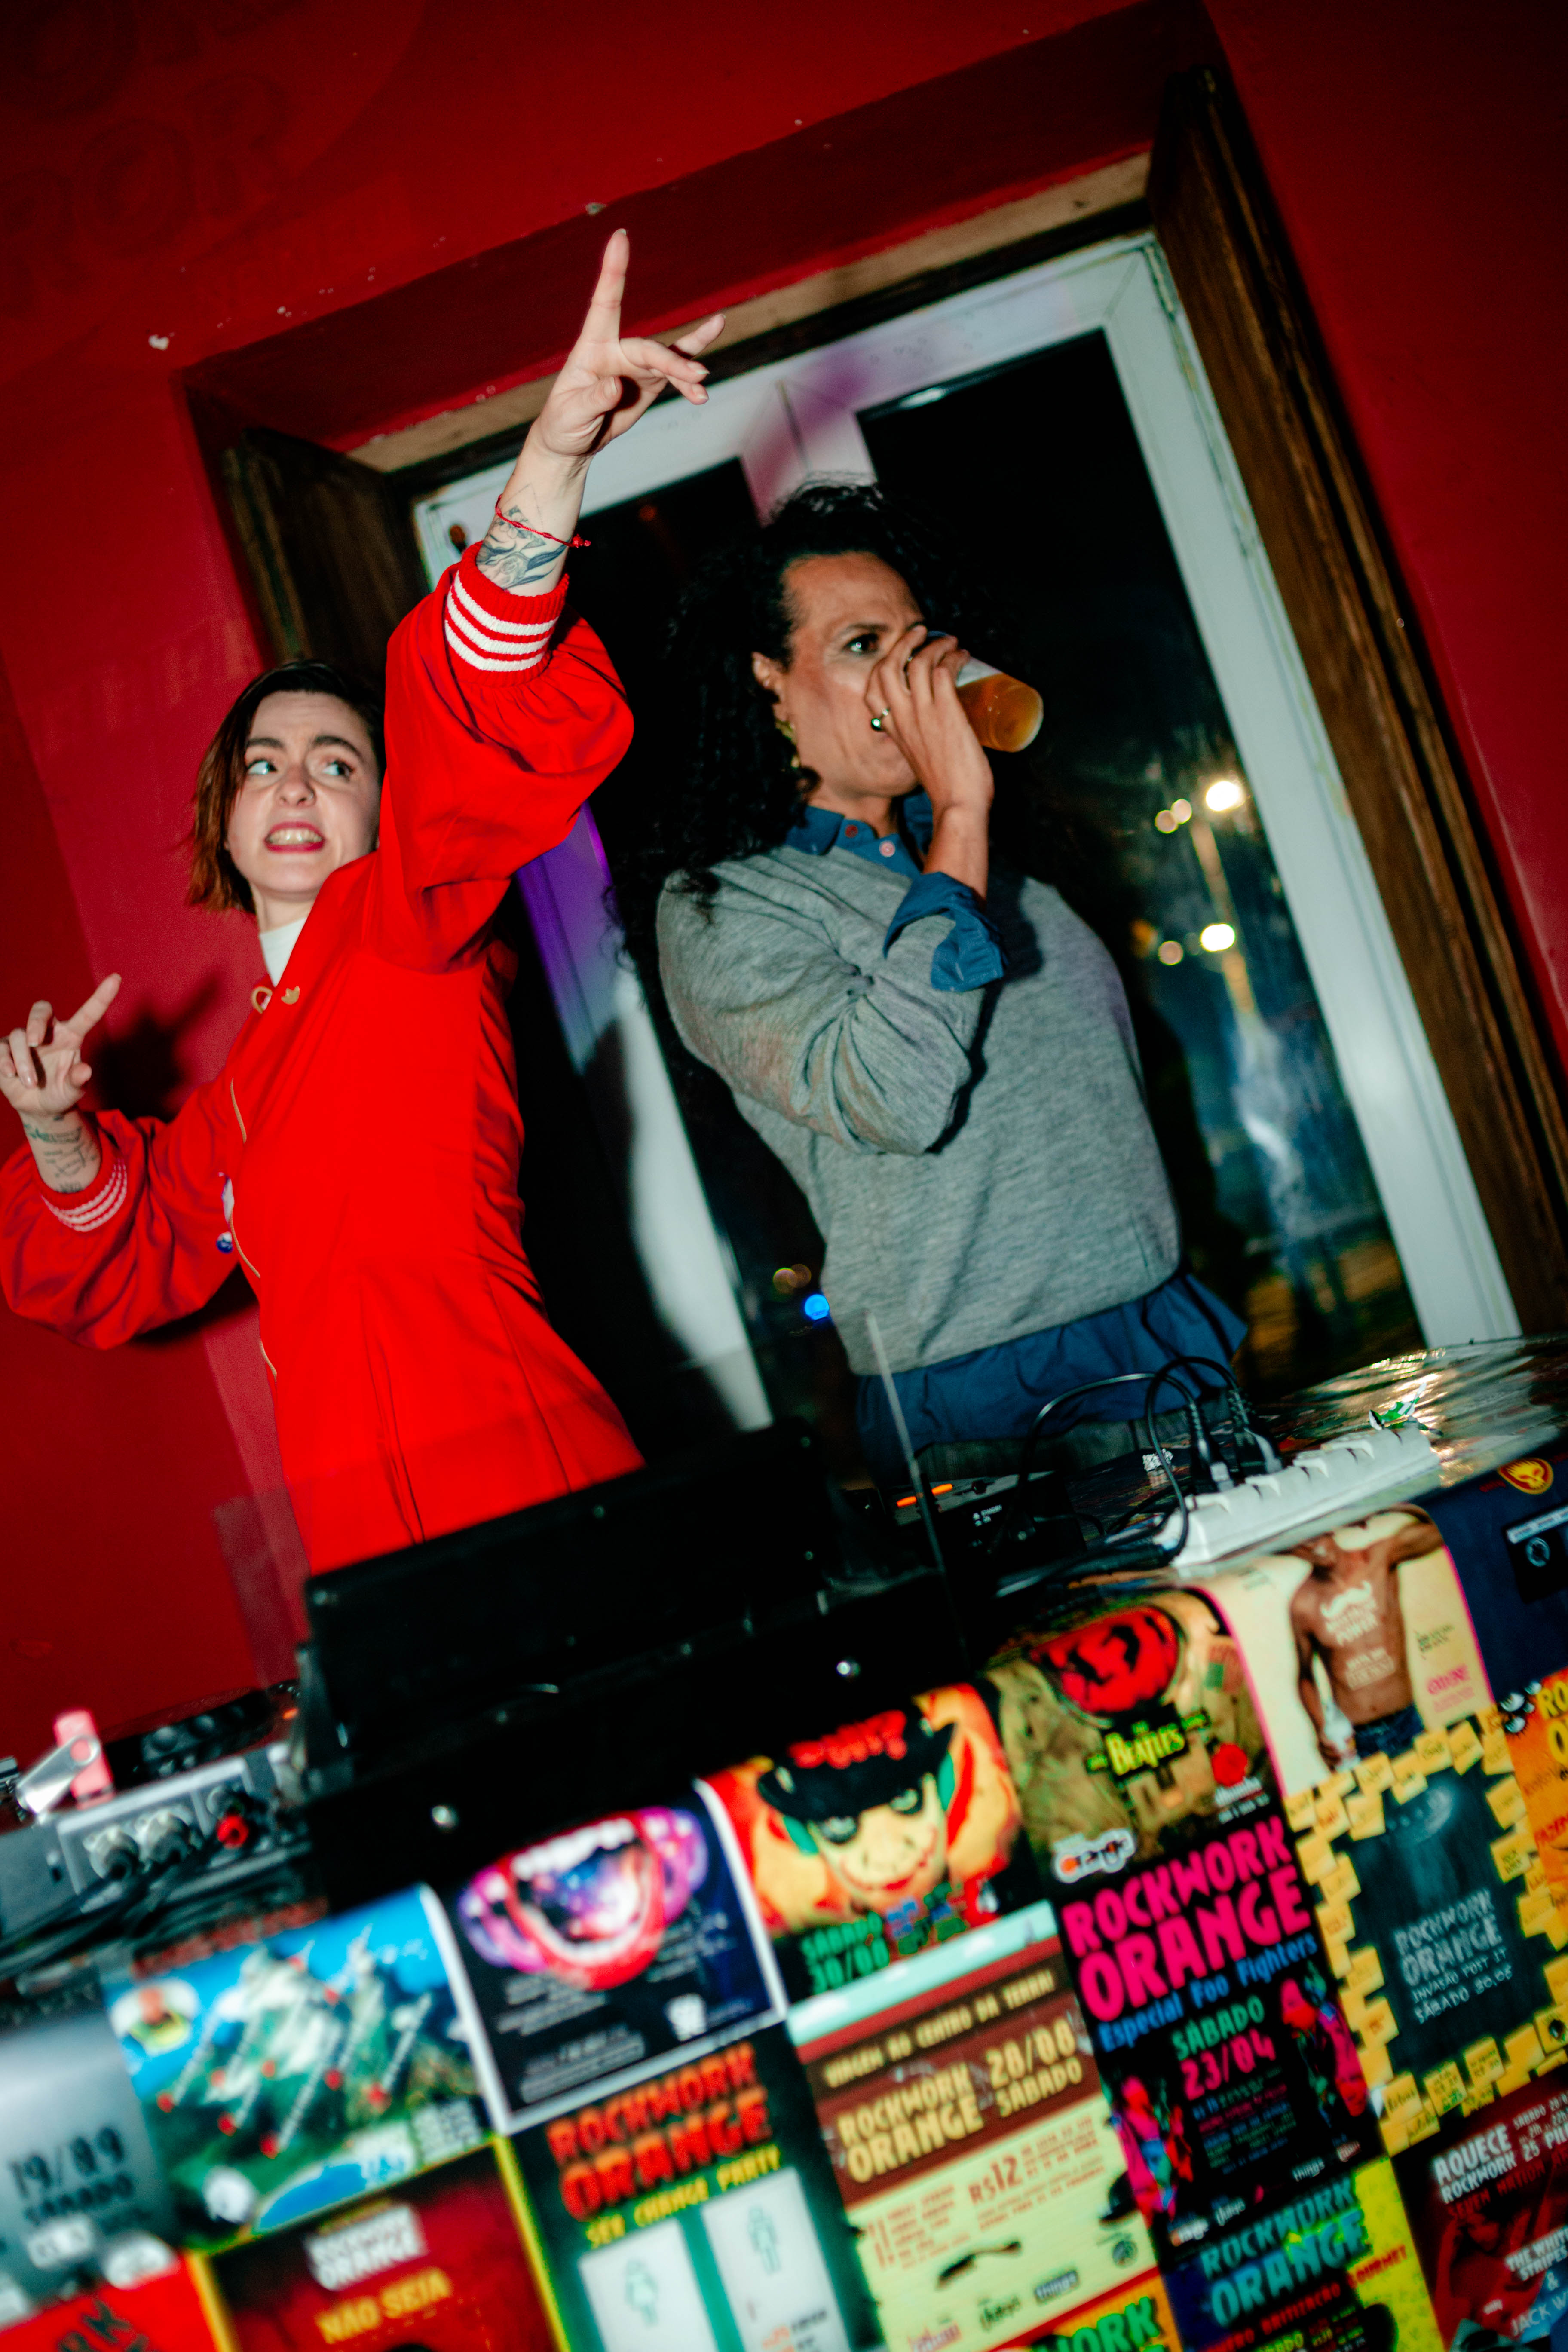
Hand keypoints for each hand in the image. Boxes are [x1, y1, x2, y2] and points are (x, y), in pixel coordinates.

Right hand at [1, 974, 120, 1124]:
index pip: (87, 1014)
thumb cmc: (60, 1093)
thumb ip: (78, 1081)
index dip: (101, 997)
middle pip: (41, 1009)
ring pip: (20, 1036)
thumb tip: (85, 1071)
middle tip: (35, 1041)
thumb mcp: (72, 1092)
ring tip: (31, 1083)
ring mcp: (25, 1040)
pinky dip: (5, 1062)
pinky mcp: (5, 1049)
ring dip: (24, 1061)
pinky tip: (11, 1075)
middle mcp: (49, 1033)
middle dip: (36, 1022)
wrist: (38, 1107)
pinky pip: (2, 1048)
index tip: (116, 978)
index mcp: (71, 1036)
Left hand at [531, 229, 723, 462]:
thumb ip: (592, 399)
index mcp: (591, 347)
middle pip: (648, 348)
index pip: (604, 303)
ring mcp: (635, 366)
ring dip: (687, 368)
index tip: (620, 237)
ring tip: (704, 381)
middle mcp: (616, 350)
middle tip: (696, 377)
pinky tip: (701, 396)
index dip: (613, 270)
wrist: (572, 442)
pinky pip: (675, 377)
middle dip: (672, 362)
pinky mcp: (649, 383)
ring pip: (668, 358)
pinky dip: (688, 386)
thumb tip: (615, 385)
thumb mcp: (571, 414)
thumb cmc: (564, 423)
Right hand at [865, 625, 992, 820]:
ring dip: (936, 644)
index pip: (872, 691)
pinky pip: (944, 671)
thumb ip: (920, 741)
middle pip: (888, 667)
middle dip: (903, 643)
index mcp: (894, 731)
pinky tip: (964, 656)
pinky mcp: (946, 712)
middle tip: (921, 632)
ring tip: (951, 641)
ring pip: (919, 662)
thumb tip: (936, 730)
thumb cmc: (947, 789)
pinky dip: (954, 657)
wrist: (958, 805)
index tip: (899, 656)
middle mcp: (903, 719)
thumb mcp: (921, 761)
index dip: (882, 666)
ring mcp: (923, 714)